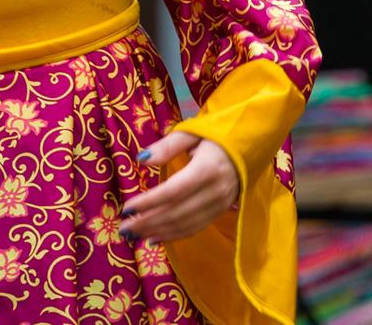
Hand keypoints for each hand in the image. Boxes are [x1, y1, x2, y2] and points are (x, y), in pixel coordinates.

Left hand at [120, 132, 238, 241]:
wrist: (248, 149)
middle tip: (124, 228)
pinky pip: (195, 228)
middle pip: (178, 212)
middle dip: (148, 222)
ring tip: (134, 235)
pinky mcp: (220, 212)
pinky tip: (155, 238)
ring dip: (158, 232)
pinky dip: (174, 236)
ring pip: (186, 224)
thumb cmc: (215, 136)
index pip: (174, 191)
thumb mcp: (190, 132)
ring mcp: (220, 205)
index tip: (127, 207)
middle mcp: (215, 192)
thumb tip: (142, 159)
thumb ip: (166, 146)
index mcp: (207, 169)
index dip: (150, 202)